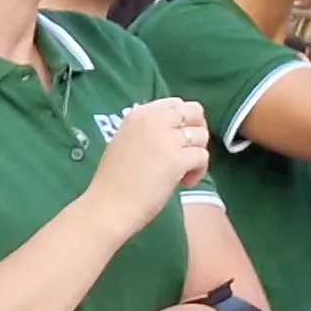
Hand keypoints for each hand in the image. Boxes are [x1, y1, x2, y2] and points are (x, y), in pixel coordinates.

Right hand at [92, 99, 211, 221]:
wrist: (108, 206)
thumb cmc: (114, 182)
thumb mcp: (127, 141)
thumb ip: (150, 131)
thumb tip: (177, 131)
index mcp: (139, 114)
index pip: (176, 103)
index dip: (184, 121)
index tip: (177, 141)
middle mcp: (153, 119)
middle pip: (194, 111)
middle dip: (197, 131)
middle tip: (188, 153)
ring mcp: (166, 138)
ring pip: (202, 134)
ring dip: (197, 154)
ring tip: (183, 173)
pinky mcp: (177, 159)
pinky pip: (203, 157)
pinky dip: (198, 172)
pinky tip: (184, 184)